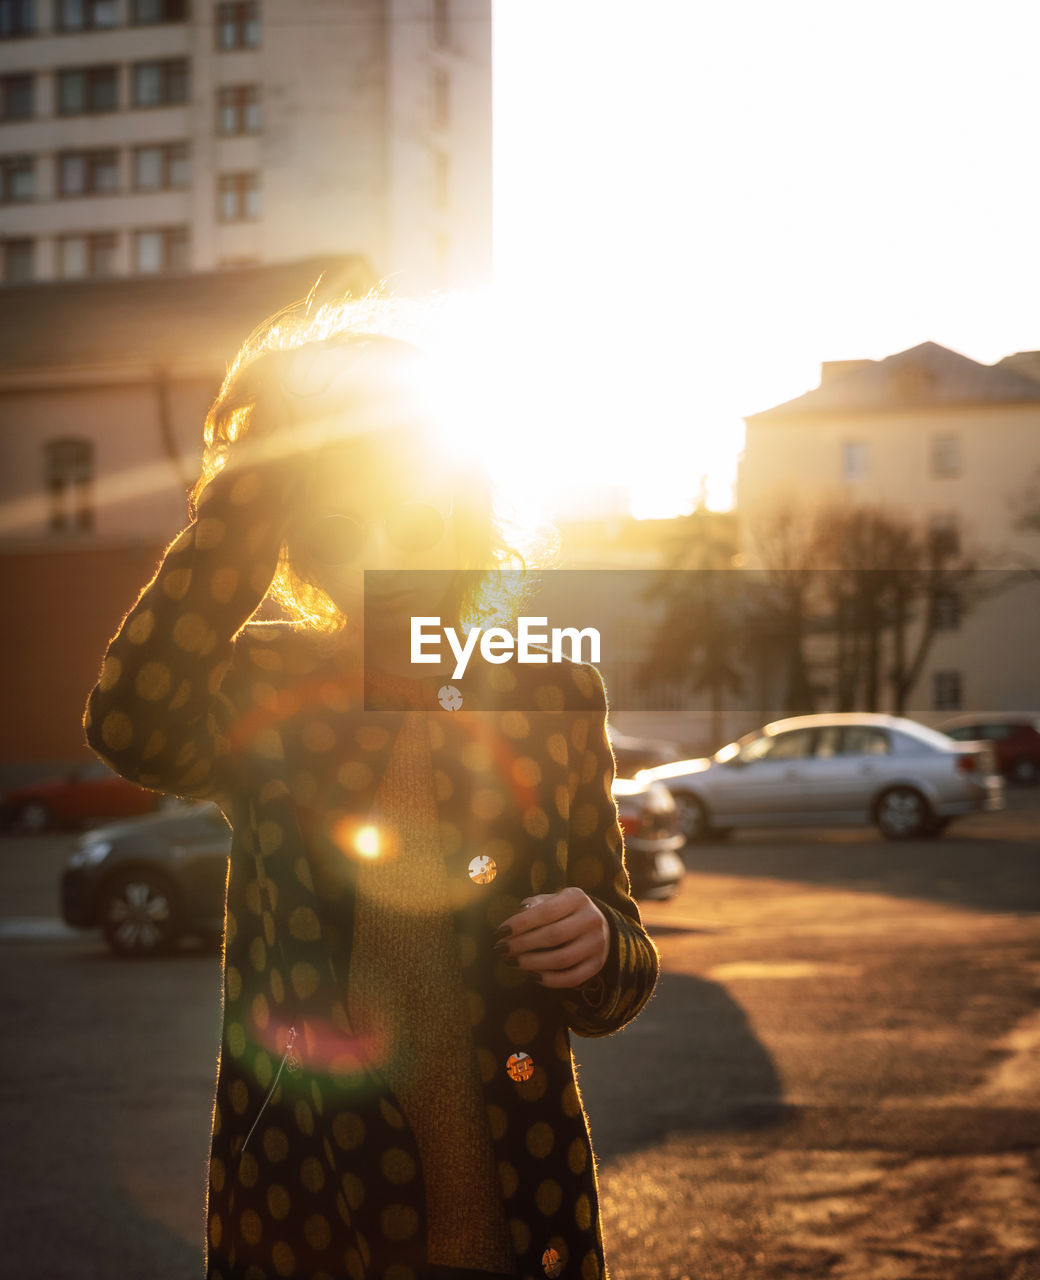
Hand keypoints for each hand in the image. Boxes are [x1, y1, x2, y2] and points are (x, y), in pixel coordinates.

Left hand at [495, 887, 609, 988]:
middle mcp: (591, 919)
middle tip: (502, 950)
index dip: (521, 923)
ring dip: (533, 963)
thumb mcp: (551, 900)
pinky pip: (573, 978)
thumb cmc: (563, 911)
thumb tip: (517, 917)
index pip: (546, 912)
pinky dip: (551, 980)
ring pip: (562, 959)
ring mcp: (597, 943)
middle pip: (554, 936)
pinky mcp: (597, 964)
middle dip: (523, 944)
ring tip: (513, 962)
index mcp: (577, 898)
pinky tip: (533, 976)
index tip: (500, 933)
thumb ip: (533, 905)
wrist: (597, 924)